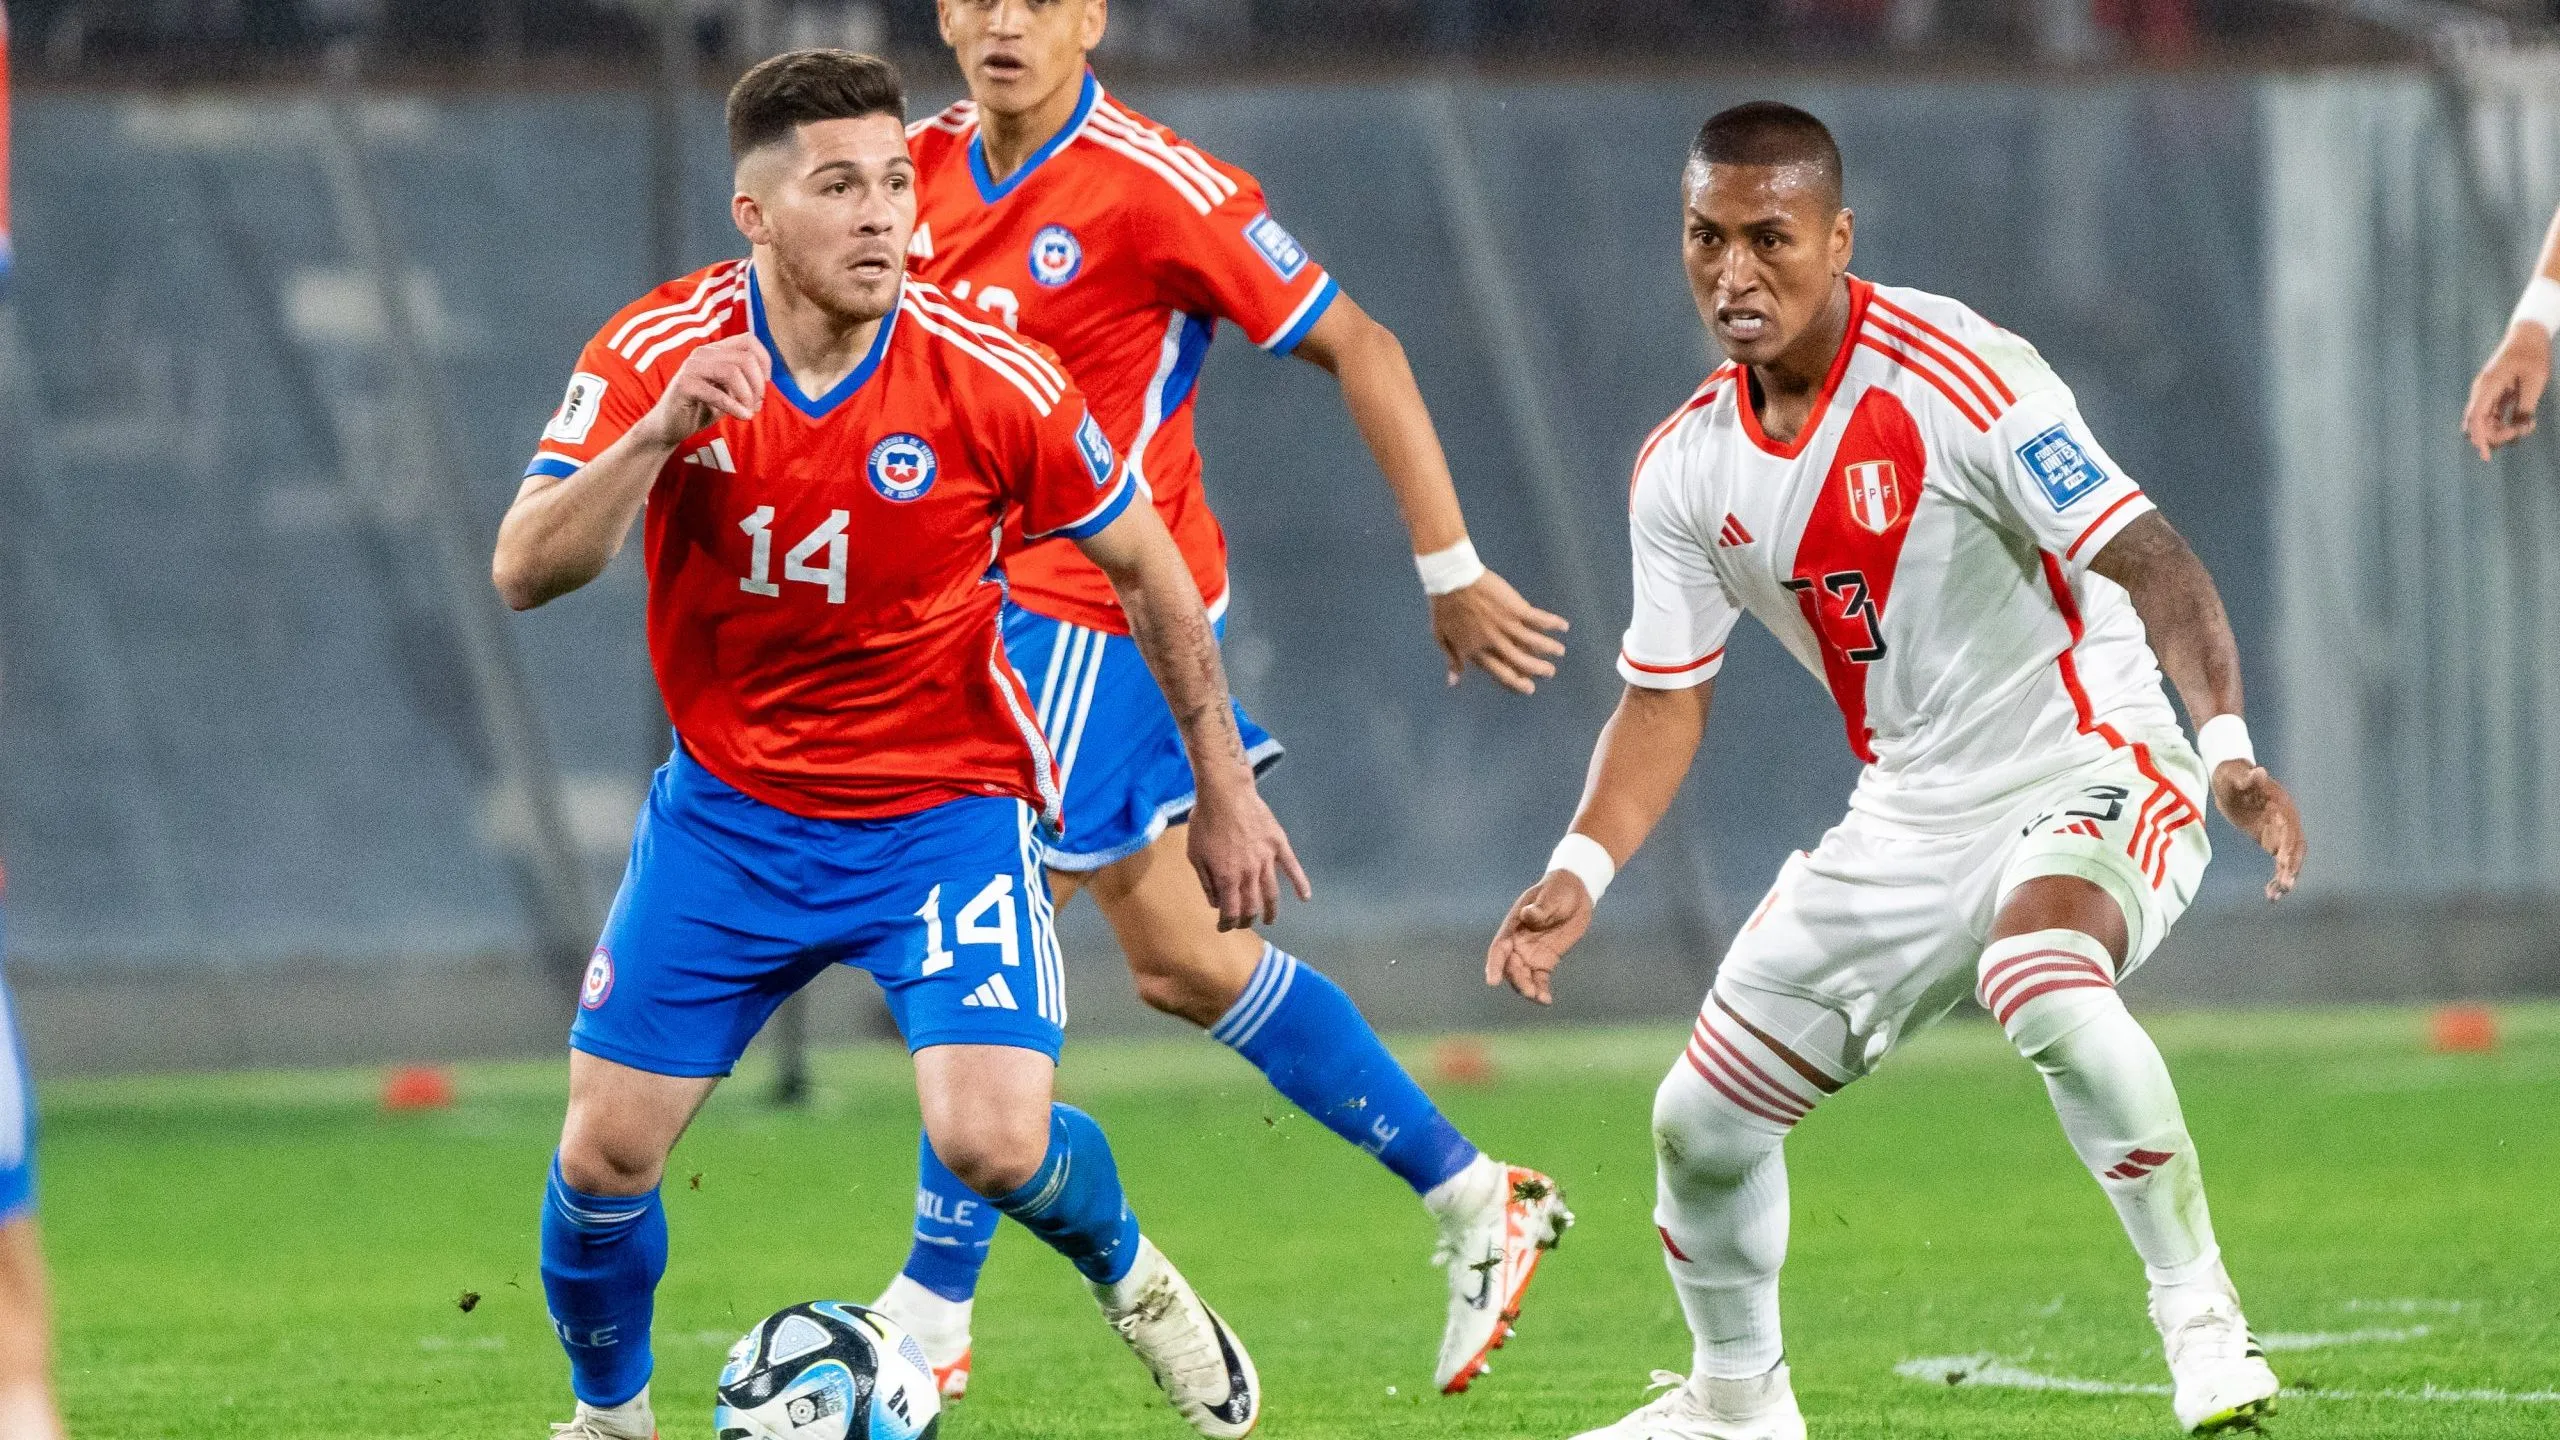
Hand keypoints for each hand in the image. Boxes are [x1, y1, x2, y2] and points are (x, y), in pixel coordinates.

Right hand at [636, 334, 769, 447]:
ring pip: (732, 371)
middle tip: (758, 404)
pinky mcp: (684, 385)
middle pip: (745, 358)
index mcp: (715, 350)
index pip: (748, 340)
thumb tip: (766, 383)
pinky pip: (716, 393)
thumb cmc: (702, 407)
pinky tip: (742, 416)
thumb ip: (745, 381)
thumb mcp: (728, 391)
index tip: (766, 384)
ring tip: (749, 411)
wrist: (671, 426)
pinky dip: (734, 407)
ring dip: (747, 395)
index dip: (764, 360)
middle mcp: (703, 353)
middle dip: (758, 384)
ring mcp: (692, 367)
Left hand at [1186, 775, 1311, 929]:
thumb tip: (1215, 903)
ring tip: (1270, 919)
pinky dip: (1300, 884)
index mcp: (1227, 877)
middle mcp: (1249, 873)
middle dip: (1248, 920)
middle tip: (1244, 923)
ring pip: (1272, 893)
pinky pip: (1292, 868)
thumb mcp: (1195, 855)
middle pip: (1252, 906)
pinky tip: (1305, 897)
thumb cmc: (1204, 822)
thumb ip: (1206, 882)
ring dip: (1271, 910)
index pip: (1231, 911)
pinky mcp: (1278, 844)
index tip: (1224, 928)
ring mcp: (1267, 859)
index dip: (1228, 924)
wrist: (1225, 793)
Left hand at [1431, 569, 1569, 693]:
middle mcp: (1495, 642)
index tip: (1528, 687)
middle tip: (1549, 672)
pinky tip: (1564, 626)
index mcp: (1477, 652)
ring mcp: (1507, 626)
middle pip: (1522, 662)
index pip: (1501, 673)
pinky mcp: (1516, 608)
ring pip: (1535, 643)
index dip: (1516, 682)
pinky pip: (1539, 620)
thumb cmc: (1443, 607)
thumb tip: (1453, 682)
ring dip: (1550, 649)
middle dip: (1538, 670)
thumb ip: (1452, 660)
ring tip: (1560, 651)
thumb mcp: (1441, 637)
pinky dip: (1553, 624)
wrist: (1451, 579)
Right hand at [1485, 871, 1592, 1004]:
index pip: (1499, 948)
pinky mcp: (1545, 961)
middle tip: (1530, 991)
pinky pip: (1540, 979)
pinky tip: (1547, 1000)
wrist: (1575, 893)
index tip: (1492, 982)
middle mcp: (1517, 942)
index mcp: (1513, 925)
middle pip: (1510, 967)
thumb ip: (1540, 908)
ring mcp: (1531, 953)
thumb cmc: (1558, 890)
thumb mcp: (1551, 895)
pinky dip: (1541, 990)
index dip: (1494, 965)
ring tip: (1540, 998)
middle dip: (1517, 980)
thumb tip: (1528, 915)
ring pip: (1523, 976)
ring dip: (1528, 988)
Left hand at [2210, 760, 2304, 900]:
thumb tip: (2259, 771)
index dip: (2289, 845)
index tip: (2284, 863)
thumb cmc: (2230, 776)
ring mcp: (2281, 831)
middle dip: (2291, 867)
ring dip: (2287, 877)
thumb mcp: (2233, 776)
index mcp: (2280, 804)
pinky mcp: (2272, 841)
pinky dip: (2277, 877)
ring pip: (2291, 858)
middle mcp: (2286, 819)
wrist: (2229, 780)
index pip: (2290, 828)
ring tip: (2275, 896)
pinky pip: (2280, 863)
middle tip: (2284, 887)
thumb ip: (2246, 777)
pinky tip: (2270, 894)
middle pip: (2296, 847)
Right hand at [2462, 324, 2549, 460]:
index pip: (2476, 418)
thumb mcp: (2535, 381)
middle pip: (2477, 424)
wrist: (2529, 333)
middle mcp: (2482, 391)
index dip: (2480, 439)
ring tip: (2526, 426)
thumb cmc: (2532, 354)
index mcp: (2487, 386)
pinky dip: (2505, 423)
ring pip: (2484, 422)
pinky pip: (2493, 415)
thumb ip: (2525, 407)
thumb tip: (2520, 430)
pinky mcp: (2494, 393)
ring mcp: (2486, 392)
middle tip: (2522, 430)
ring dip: (2501, 431)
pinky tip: (2524, 423)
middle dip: (2495, 435)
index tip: (2486, 456)